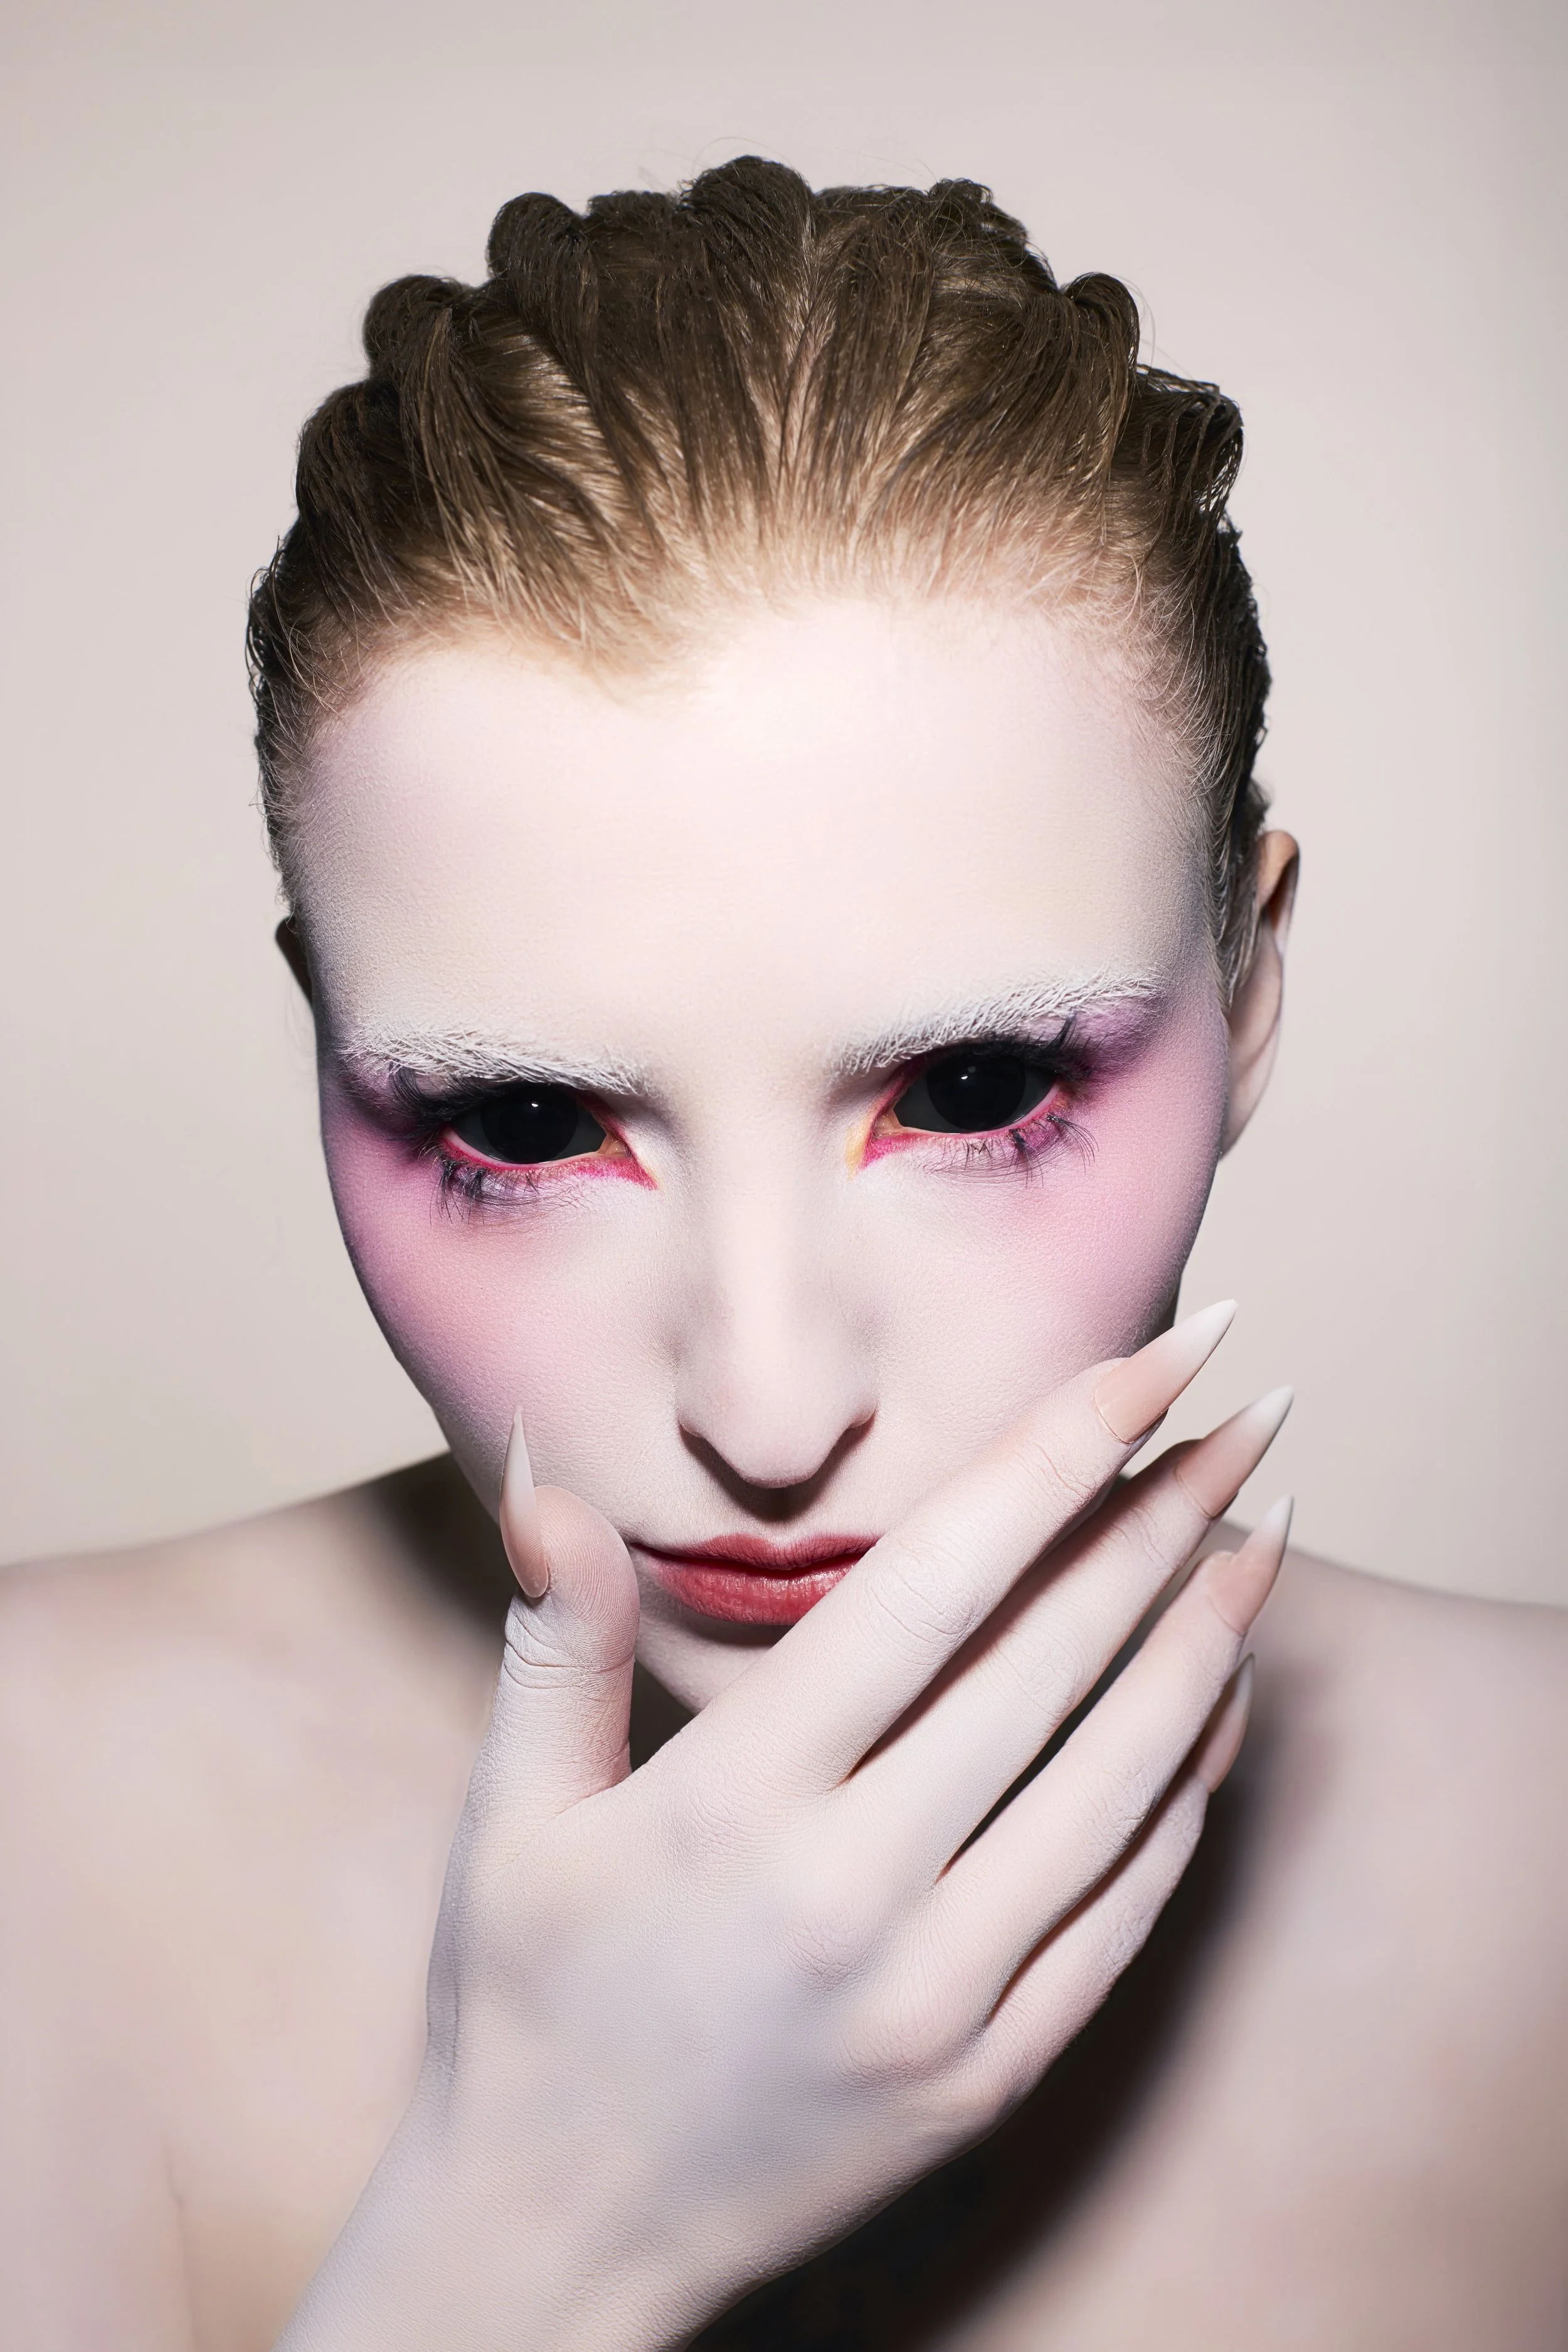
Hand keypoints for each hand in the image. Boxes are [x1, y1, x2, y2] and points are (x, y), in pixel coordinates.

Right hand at [277, 1303, 1289, 2350]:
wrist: (554, 2246)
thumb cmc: (525, 2005)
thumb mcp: (514, 1816)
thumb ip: (555, 1634)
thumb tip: (548, 1471)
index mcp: (738, 1802)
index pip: (939, 1581)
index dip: (1060, 1451)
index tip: (1157, 1359)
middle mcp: (856, 1891)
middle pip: (1055, 1659)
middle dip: (1167, 1515)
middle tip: (1250, 1413)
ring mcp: (939, 1994)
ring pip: (1119, 1776)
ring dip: (1208, 1639)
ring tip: (1265, 1527)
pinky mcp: (990, 2073)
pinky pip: (1125, 1908)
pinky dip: (1186, 1793)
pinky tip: (1220, 1704)